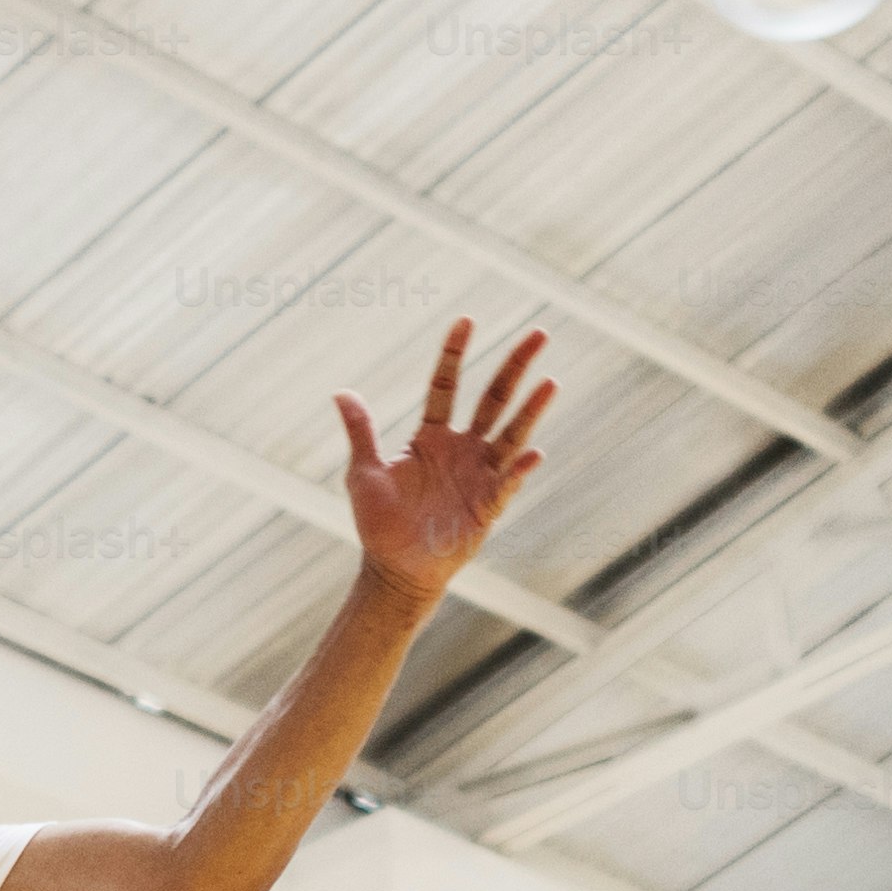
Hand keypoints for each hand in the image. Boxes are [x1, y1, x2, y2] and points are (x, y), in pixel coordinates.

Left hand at [333, 319, 550, 603]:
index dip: (454, 354)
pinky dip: (520, 468)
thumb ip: (361, 432)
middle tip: (539, 333)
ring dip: (529, 409)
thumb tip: (341, 392)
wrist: (397, 570)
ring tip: (550, 381)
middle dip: (515, 367)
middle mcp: (461, 449)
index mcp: (430, 437)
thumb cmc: (379, 522)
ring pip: (510, 434)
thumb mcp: (364, 472)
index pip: (445, 385)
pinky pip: (508, 483)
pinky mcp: (488, 506)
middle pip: (492, 399)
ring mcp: (479, 475)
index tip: (466, 320)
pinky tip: (534, 452)